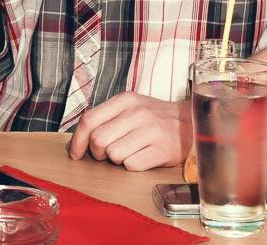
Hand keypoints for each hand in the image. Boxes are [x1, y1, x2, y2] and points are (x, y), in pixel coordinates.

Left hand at [68, 93, 188, 170]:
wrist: (190, 122)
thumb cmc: (154, 117)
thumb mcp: (130, 107)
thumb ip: (105, 118)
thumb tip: (78, 141)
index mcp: (125, 100)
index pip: (89, 120)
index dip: (78, 140)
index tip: (76, 153)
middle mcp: (138, 113)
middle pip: (98, 140)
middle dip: (98, 153)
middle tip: (107, 153)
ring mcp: (151, 131)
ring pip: (114, 154)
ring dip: (116, 159)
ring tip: (128, 152)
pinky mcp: (162, 150)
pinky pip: (132, 165)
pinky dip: (132, 165)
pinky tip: (142, 157)